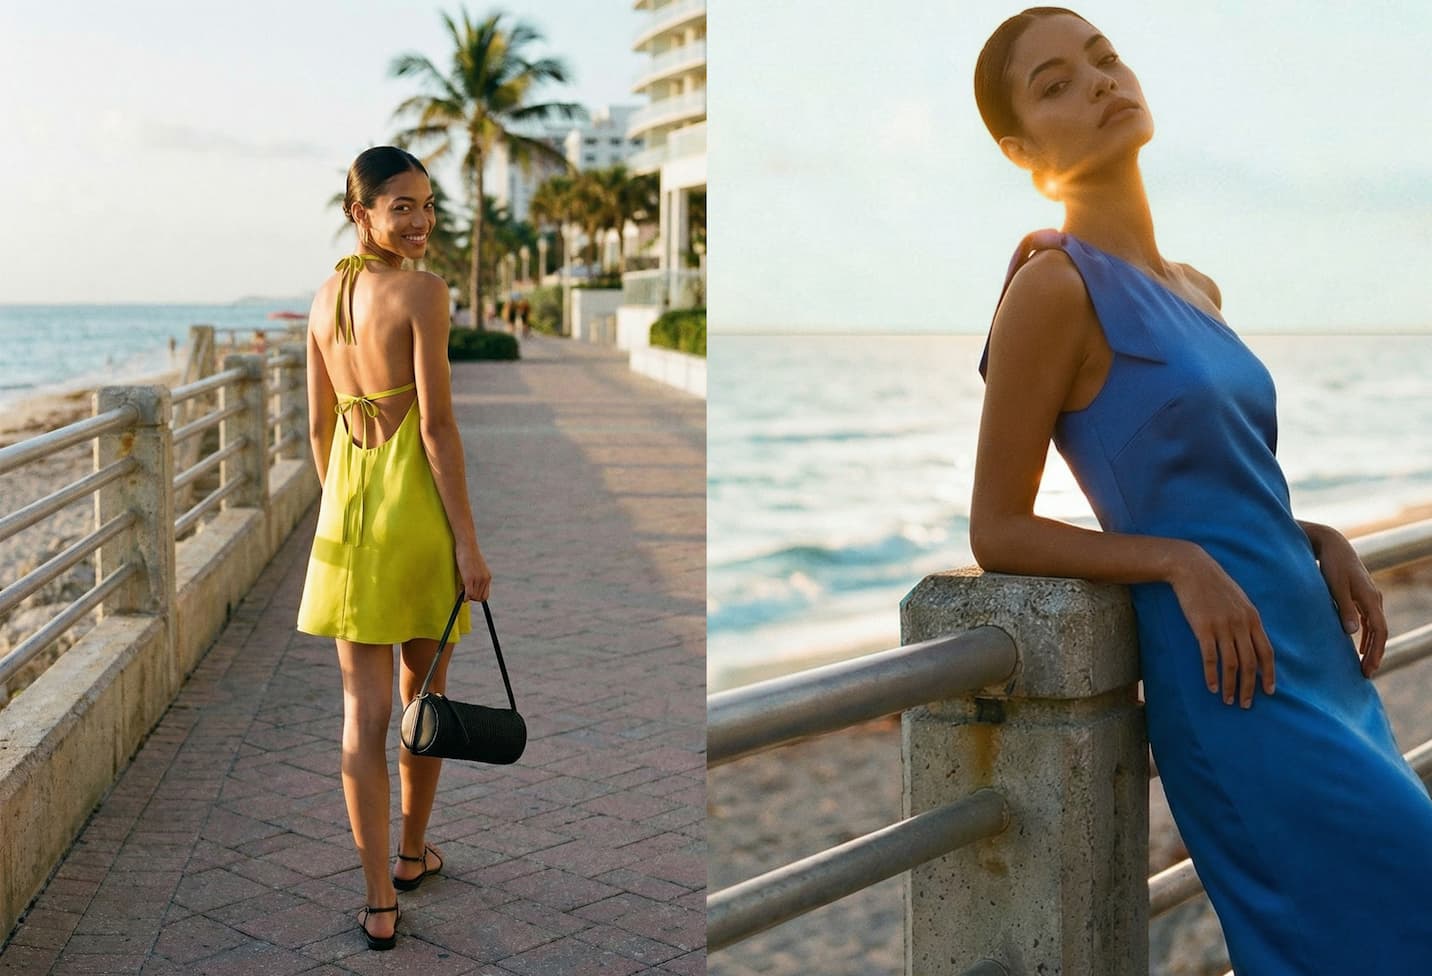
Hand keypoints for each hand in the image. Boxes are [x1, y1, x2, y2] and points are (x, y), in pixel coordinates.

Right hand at [455, 542, 491, 602]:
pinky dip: (464, 597)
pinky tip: (462, 596)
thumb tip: (469, 589)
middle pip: (480, 598)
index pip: (485, 595)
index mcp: (488, 577)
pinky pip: (468, 594)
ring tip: (462, 586)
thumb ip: (476, 578)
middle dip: (471, 597)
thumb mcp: (476, 568)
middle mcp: (485, 579)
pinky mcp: (469, 578)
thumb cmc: (469, 555)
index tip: (470, 593)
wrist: (467, 545)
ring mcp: (477, 579)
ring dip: (467, 596)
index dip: (477, 597)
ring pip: (474, 597)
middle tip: (464, 590)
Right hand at [1167, 543, 1275, 707]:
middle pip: (1250, 663)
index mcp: (1253, 618)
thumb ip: (1246, 620)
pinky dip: (1211, 675)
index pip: (1266, 652)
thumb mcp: (1239, 600)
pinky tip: (1211, 686)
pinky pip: (1210, 657)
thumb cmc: (1214, 584)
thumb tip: (1251, 641)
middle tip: (1246, 704)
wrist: (1192, 568)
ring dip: (1231, 685)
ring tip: (1228, 700)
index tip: (1269, 691)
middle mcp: (1241, 624)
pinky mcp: (1203, 628)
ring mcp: (1222, 626)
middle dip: (1250, 686)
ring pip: (1231, 664)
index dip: (1269, 674)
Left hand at [1309, 526, 1386, 676]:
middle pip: (1380, 632)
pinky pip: (1369, 621)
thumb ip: (1344, 608)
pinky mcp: (1361, 596)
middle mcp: (1374, 599)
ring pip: (1375, 627)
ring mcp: (1369, 598)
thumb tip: (1352, 632)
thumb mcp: (1335, 587)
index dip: (1376, 651)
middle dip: (1375, 654)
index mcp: (1370, 599)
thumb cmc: (1332, 565)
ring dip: (1371, 646)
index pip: (1379, 631)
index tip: (1369, 668)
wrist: (1333, 545)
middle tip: (1367, 674)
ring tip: (1365, 665)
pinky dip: (1366, 635)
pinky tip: (1360, 646)